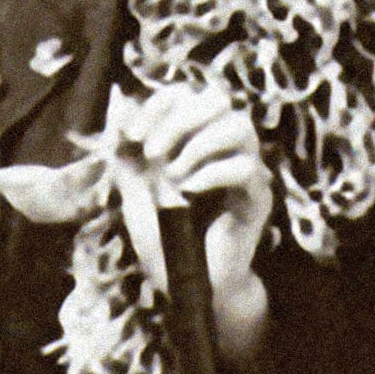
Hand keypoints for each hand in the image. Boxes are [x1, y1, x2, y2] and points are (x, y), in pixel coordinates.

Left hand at [130, 82, 273, 369]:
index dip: (157, 105)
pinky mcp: (257, 198)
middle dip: (178, 119)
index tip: (130, 135)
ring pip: (239, 126)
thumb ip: (125, 148)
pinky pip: (246, 168)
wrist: (183, 280)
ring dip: (198, 143)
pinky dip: (212, 173)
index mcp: (195, 136)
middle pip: (217, 99)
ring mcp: (245, 170)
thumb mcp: (133, 185)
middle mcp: (225, 147)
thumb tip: (117, 102)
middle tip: (151, 151)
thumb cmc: (160, 231)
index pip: (187, 93)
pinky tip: (187, 190)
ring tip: (172, 172)